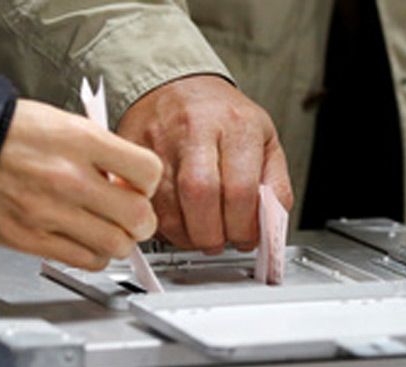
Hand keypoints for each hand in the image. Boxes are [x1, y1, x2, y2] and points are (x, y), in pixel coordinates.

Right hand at [0, 99, 162, 270]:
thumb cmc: (9, 134)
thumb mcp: (64, 124)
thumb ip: (102, 153)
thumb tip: (130, 182)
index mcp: (81, 141)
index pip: (148, 172)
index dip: (148, 183)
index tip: (138, 186)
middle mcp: (70, 178)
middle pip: (139, 217)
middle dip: (140, 219)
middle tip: (129, 214)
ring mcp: (51, 213)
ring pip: (117, 246)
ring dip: (118, 241)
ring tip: (106, 228)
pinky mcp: (33, 240)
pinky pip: (86, 261)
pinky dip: (93, 255)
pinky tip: (84, 240)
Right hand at [117, 75, 292, 253]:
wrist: (177, 84)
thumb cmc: (223, 117)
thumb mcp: (265, 140)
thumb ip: (275, 184)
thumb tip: (271, 226)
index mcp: (236, 126)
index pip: (241, 190)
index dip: (244, 227)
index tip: (246, 238)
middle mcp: (195, 129)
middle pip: (200, 197)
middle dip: (212, 235)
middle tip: (220, 242)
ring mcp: (159, 140)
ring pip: (168, 208)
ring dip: (186, 236)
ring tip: (199, 233)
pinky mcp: (131, 151)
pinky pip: (143, 203)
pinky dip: (161, 224)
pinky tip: (177, 221)